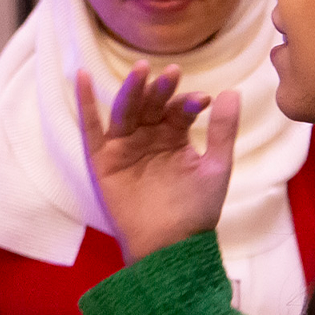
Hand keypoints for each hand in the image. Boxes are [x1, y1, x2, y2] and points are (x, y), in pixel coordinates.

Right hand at [76, 62, 239, 263]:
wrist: (171, 244)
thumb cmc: (196, 209)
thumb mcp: (216, 168)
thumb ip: (222, 132)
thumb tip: (232, 92)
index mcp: (174, 135)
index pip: (179, 110)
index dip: (189, 102)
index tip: (204, 100)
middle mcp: (148, 135)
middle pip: (151, 104)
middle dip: (160, 89)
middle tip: (171, 74)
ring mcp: (124, 145)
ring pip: (125, 110)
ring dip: (131, 90)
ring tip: (141, 70)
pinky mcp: (103, 159)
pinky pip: (91, 127)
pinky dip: (84, 103)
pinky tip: (81, 76)